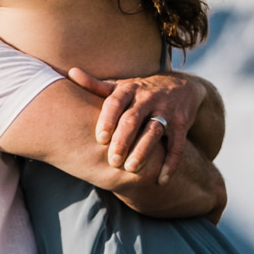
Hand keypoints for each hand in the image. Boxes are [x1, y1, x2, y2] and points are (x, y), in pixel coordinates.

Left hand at [66, 68, 204, 182]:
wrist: (181, 86)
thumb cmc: (141, 91)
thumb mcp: (121, 86)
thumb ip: (96, 85)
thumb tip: (70, 73)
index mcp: (130, 89)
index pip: (115, 102)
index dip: (107, 119)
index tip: (100, 139)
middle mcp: (148, 98)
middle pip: (133, 119)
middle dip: (123, 140)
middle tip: (113, 161)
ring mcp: (167, 110)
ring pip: (154, 132)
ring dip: (143, 151)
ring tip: (131, 169)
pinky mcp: (182, 124)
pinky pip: (177, 145)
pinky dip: (170, 163)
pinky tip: (161, 180)